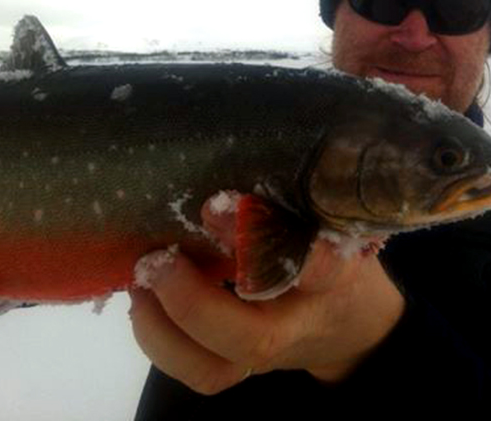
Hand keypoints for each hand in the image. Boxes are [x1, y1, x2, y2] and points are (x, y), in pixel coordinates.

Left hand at [128, 198, 404, 394]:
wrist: (347, 319)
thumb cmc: (328, 241)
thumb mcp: (326, 211)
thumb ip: (294, 187)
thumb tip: (243, 121)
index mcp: (336, 270)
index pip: (315, 265)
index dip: (262, 240)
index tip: (217, 204)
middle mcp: (302, 317)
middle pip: (254, 337)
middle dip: (195, 301)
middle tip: (159, 257)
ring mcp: (271, 349)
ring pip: (217, 366)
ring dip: (165, 327)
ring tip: (142, 279)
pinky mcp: (241, 365)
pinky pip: (196, 370)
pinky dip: (158, 339)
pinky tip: (144, 299)